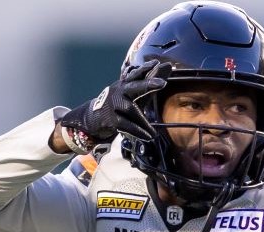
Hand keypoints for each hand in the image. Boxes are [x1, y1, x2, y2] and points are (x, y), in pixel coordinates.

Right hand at [56, 60, 171, 153]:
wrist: (94, 118)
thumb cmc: (121, 104)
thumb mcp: (135, 93)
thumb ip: (151, 82)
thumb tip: (168, 66)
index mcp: (126, 84)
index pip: (136, 74)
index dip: (146, 68)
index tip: (157, 63)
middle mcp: (119, 91)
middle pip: (134, 86)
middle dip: (148, 84)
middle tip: (162, 83)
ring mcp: (114, 104)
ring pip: (131, 109)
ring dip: (144, 122)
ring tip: (153, 134)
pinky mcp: (110, 118)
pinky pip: (127, 125)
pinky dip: (139, 131)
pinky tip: (148, 136)